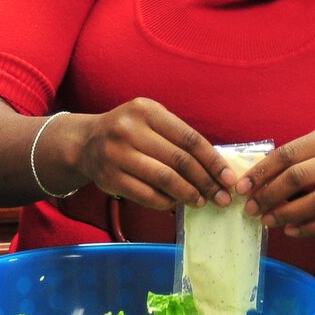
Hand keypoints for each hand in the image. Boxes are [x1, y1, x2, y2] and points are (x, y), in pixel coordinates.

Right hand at [69, 98, 235, 209]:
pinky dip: (166, 202)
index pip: (189, 138)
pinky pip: (146, 194)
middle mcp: (129, 130)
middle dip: (205, 181)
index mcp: (146, 111)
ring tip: (202, 201)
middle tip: (222, 197)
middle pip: (179, 160)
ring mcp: (116, 154)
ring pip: (164, 179)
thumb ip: (179, 138)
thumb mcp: (151, 120)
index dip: (213, 161)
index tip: (229, 178)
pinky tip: (176, 203)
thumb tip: (216, 168)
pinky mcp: (109, 178)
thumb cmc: (129, 132)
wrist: (85, 142)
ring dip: (188, 194)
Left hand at [236, 126, 314, 240]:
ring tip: (266, 221)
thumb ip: (295, 156)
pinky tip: (289, 230)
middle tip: (251, 208)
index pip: (288, 154)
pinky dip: (307, 228)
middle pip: (298, 178)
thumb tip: (254, 179)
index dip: (262, 172)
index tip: (242, 187)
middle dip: (269, 195)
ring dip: (285, 214)